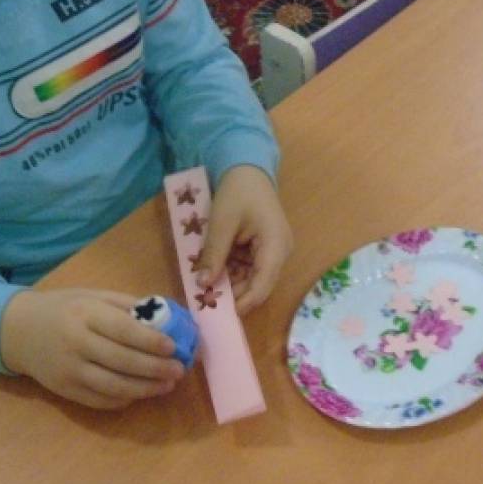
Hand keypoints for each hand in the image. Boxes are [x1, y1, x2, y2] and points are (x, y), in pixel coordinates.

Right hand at [0, 289, 185, 409]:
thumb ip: (126, 305)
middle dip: (155, 368)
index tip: (174, 347)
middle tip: (179, 371)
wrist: (19, 331)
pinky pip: (100, 401)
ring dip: (145, 389)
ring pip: (113, 386)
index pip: (124, 330)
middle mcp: (76, 343)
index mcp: (85, 314)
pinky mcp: (65, 391)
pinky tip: (139, 393)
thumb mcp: (92, 296)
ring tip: (167, 385)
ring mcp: (69, 370)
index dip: (151, 341)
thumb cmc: (64, 309)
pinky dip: (124, 400)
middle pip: (122, 361)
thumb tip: (166, 318)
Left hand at [197, 164, 292, 313]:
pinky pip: (248, 268)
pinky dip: (231, 271)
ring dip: (230, 283)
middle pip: (258, 285)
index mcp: (276, 246)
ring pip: (251, 279)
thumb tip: (203, 284)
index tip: (221, 314)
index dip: (243, 303)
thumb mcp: (221, 222)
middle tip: (206, 302)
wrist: (247, 169)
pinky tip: (213, 273)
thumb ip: (213, 254)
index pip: (262, 286)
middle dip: (233, 294)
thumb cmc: (237, 192)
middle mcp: (279, 253)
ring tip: (205, 288)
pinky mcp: (263, 249)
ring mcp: (272, 251)